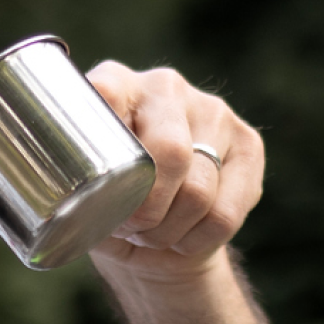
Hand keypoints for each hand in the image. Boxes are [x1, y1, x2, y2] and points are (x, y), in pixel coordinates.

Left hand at [84, 62, 265, 281]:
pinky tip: (183, 236)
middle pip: (169, 152)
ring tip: (151, 234)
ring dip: (169, 230)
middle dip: (146, 210)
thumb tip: (80, 203)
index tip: (97, 184)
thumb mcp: (80, 198)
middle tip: (131, 228)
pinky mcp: (248, 144)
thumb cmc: (110, 209)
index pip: (109, 95)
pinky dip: (198, 240)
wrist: (158, 239)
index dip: (103, 143)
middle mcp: (166, 86)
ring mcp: (212, 111)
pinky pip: (224, 213)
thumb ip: (75, 190)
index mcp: (115, 83)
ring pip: (198, 191)